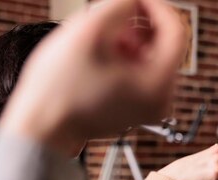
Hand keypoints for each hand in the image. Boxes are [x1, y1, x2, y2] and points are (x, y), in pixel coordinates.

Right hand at [0, 0, 184, 152]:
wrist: (41, 128)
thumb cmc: (58, 89)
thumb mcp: (87, 32)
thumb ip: (118, 5)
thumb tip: (134, 0)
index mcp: (158, 87)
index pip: (176, 32)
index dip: (155, 6)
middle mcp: (161, 102)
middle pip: (164, 45)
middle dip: (138, 25)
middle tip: (108, 20)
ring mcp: (149, 108)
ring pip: (151, 57)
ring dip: (129, 40)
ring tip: (100, 41)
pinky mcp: (136, 109)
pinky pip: (141, 73)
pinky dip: (124, 57)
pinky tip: (100, 56)